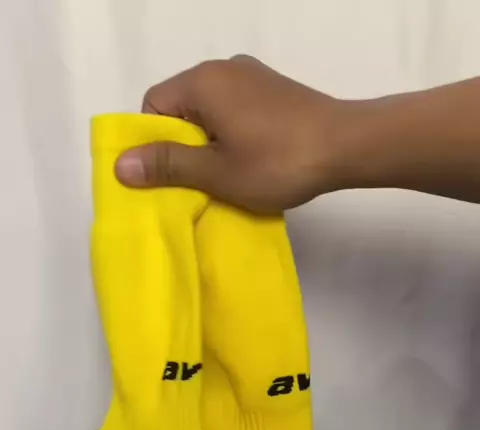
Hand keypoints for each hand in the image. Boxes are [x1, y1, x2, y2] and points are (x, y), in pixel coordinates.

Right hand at [115, 56, 352, 211]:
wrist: (347, 147)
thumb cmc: (277, 162)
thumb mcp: (216, 172)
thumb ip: (167, 165)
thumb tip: (119, 164)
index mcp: (202, 81)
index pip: (154, 107)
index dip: (155, 145)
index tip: (171, 178)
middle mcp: (224, 68)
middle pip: (182, 108)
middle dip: (183, 147)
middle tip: (197, 185)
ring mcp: (253, 76)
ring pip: (211, 112)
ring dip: (210, 146)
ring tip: (226, 179)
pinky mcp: (275, 91)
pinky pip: (236, 111)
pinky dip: (233, 137)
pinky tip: (250, 163)